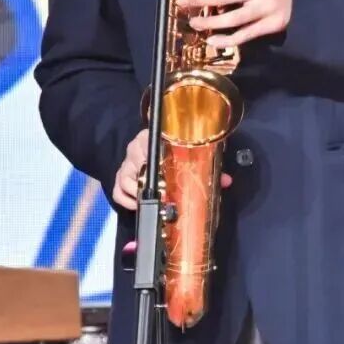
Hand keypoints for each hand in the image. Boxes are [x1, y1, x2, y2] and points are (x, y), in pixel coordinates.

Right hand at [112, 127, 232, 212]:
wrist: (153, 144)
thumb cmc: (172, 149)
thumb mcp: (186, 153)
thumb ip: (205, 166)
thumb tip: (226, 180)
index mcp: (152, 137)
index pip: (149, 145)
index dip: (157, 164)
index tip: (167, 178)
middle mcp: (136, 149)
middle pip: (136, 166)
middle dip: (149, 185)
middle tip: (164, 195)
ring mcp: (126, 163)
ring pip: (124, 180)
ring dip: (137, 194)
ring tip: (152, 202)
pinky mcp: (119, 176)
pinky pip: (117, 191)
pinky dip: (126, 201)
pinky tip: (138, 205)